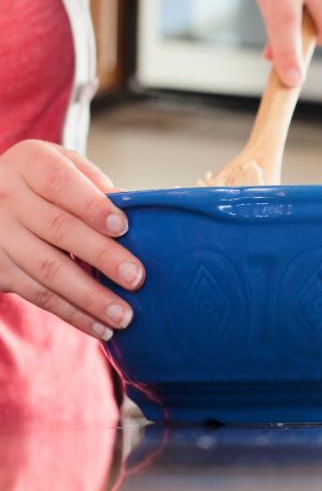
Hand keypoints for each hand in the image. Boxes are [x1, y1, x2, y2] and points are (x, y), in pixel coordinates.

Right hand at [0, 141, 142, 339]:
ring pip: (46, 269)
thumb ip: (97, 186)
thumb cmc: (43, 182)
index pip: (60, 183)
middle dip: (101, 257)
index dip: (92, 206)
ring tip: (124, 315)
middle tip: (136, 278)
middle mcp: (5, 196)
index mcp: (30, 163)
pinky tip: (100, 327)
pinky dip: (71, 313)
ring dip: (89, 296)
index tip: (123, 227)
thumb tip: (139, 208)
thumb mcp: (66, 168)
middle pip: (58, 229)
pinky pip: (36, 294)